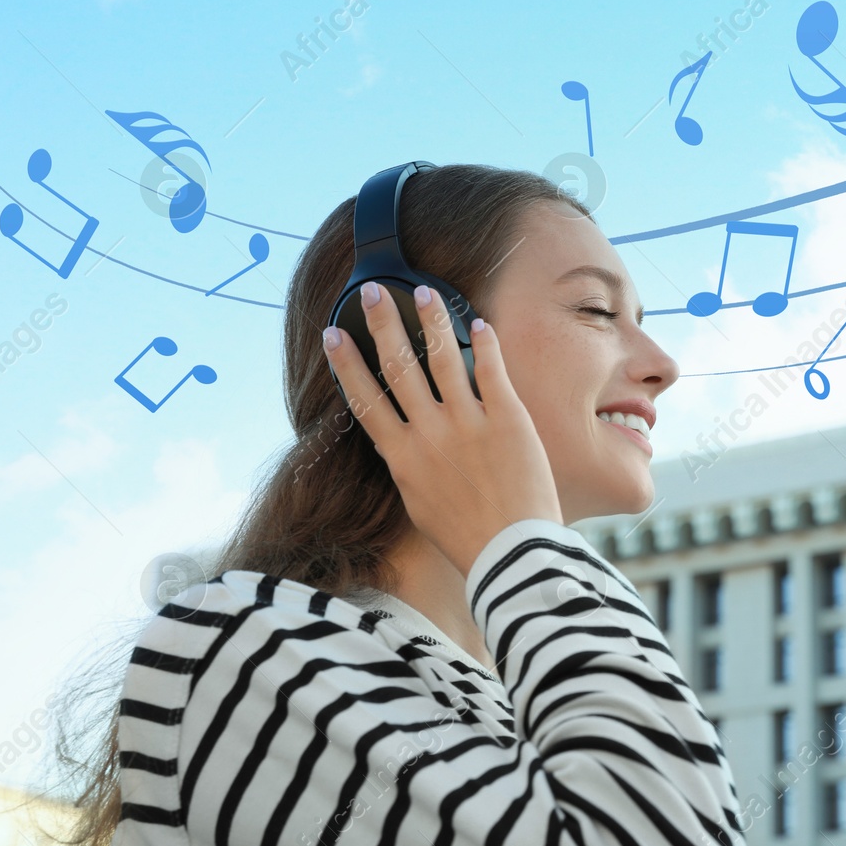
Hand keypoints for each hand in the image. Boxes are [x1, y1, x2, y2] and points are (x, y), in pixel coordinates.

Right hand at [323, 280, 562, 577]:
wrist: (511, 553)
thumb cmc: (467, 538)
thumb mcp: (421, 504)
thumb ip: (409, 468)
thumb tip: (401, 443)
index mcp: (403, 457)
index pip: (365, 400)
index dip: (347, 364)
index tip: (333, 334)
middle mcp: (429, 433)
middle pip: (398, 367)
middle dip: (382, 324)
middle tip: (373, 292)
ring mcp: (468, 423)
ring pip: (442, 358)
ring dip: (432, 320)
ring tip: (425, 291)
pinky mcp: (507, 420)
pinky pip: (492, 371)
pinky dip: (485, 344)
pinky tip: (480, 322)